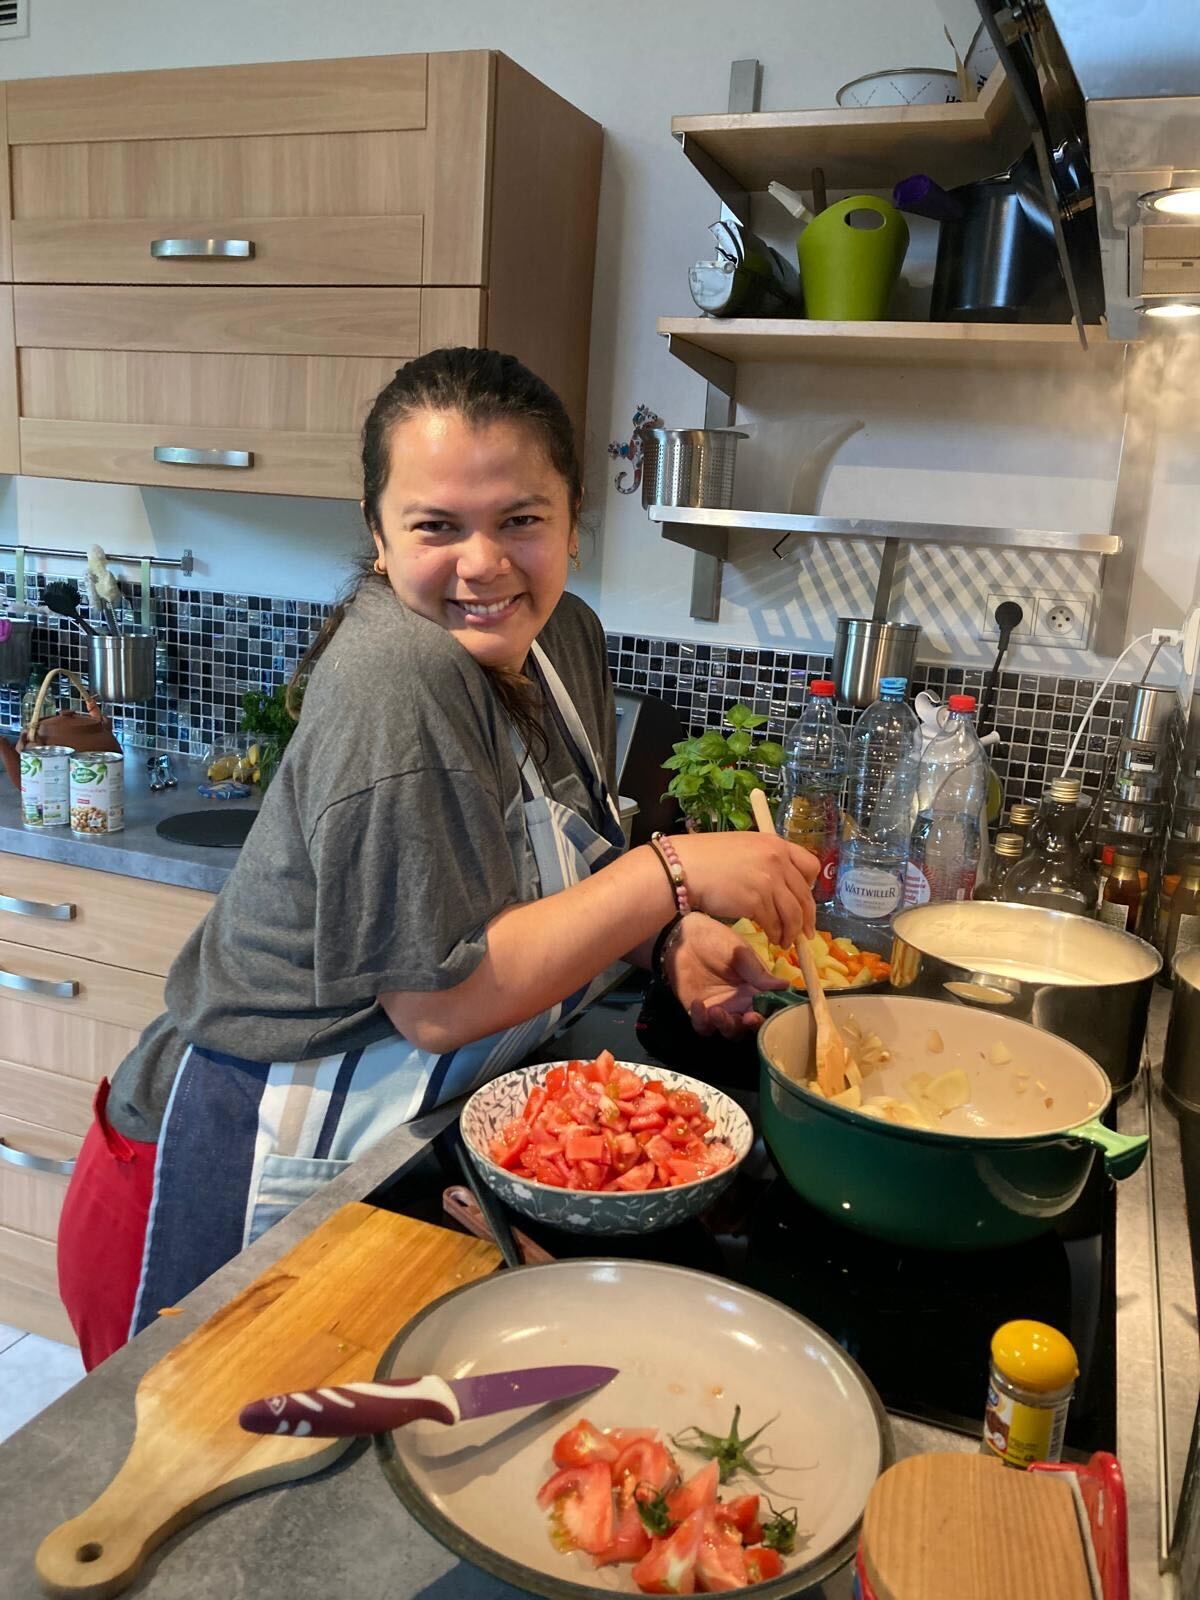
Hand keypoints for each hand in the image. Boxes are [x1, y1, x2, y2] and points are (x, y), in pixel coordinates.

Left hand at [663, 913, 788, 1039]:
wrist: (685, 938)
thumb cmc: (717, 941)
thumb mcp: (741, 953)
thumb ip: (759, 973)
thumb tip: (786, 985)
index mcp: (756, 990)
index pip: (770, 1010)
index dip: (773, 1016)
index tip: (773, 1015)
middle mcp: (742, 1004)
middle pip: (752, 1026)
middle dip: (752, 1026)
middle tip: (749, 1018)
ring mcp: (722, 1010)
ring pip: (730, 1031)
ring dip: (726, 1026)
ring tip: (717, 1011)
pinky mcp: (699, 1014)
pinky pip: (704, 1027)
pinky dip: (702, 1021)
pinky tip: (698, 1003)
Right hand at [669, 831, 817, 948]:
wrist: (683, 867)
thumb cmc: (707, 857)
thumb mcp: (744, 848)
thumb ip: (765, 860)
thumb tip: (779, 884)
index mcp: (776, 844)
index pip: (810, 865)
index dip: (810, 886)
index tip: (804, 899)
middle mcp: (777, 860)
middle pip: (804, 895)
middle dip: (807, 918)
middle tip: (807, 933)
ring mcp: (768, 881)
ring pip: (793, 913)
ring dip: (792, 931)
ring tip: (786, 942)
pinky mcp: (756, 901)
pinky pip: (775, 923)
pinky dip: (776, 934)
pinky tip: (773, 939)